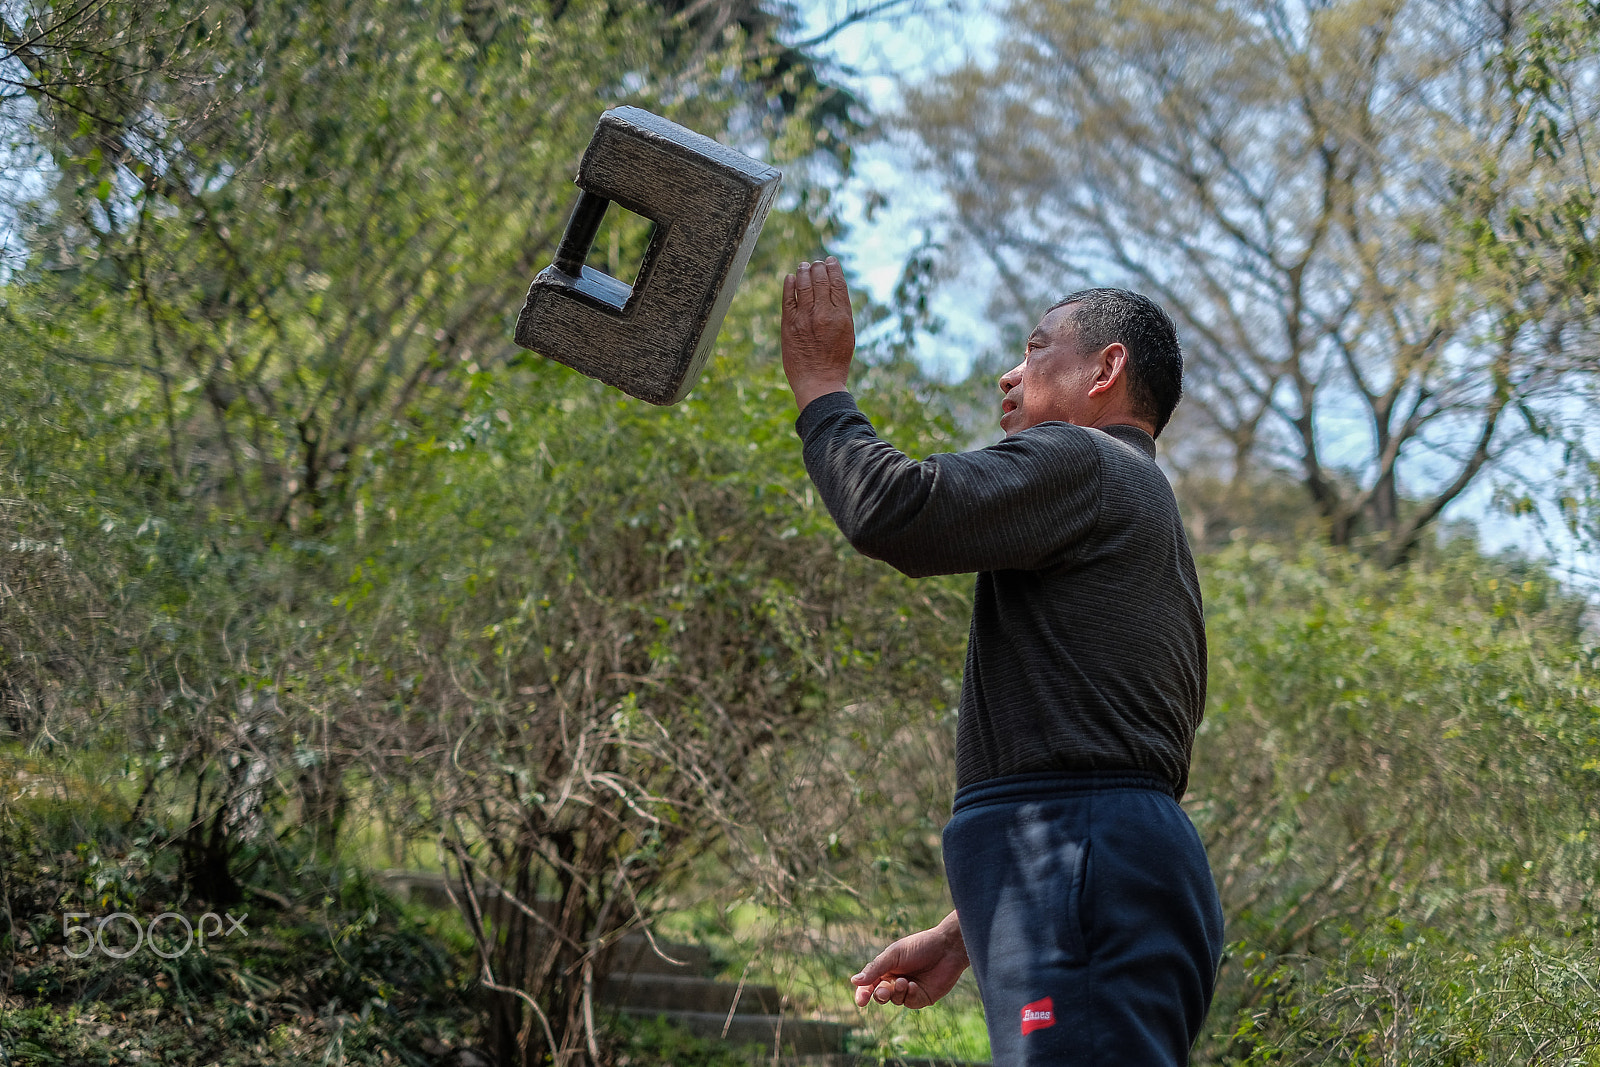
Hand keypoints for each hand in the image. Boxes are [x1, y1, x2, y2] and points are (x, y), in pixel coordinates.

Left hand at [781, 256, 854, 412]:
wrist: (818, 382)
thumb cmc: (835, 361)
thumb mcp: (847, 334)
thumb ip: (840, 312)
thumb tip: (832, 290)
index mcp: (841, 316)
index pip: (837, 283)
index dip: (833, 268)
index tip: (830, 261)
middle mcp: (823, 313)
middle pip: (820, 279)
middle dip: (817, 267)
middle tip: (815, 263)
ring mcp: (805, 318)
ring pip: (803, 285)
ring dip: (803, 271)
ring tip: (803, 266)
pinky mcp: (789, 324)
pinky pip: (788, 298)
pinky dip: (789, 285)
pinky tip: (790, 278)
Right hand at [850, 911, 968, 1008]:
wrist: (947, 948)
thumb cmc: (919, 946)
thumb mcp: (894, 955)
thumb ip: (875, 969)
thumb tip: (854, 981)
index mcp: (886, 968)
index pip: (869, 984)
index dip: (863, 994)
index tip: (861, 1001)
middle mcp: (895, 980)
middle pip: (880, 995)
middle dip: (879, 995)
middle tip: (883, 991)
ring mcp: (909, 990)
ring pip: (894, 1001)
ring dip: (896, 993)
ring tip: (904, 982)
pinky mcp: (922, 997)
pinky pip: (909, 1003)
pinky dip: (909, 996)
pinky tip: (914, 985)